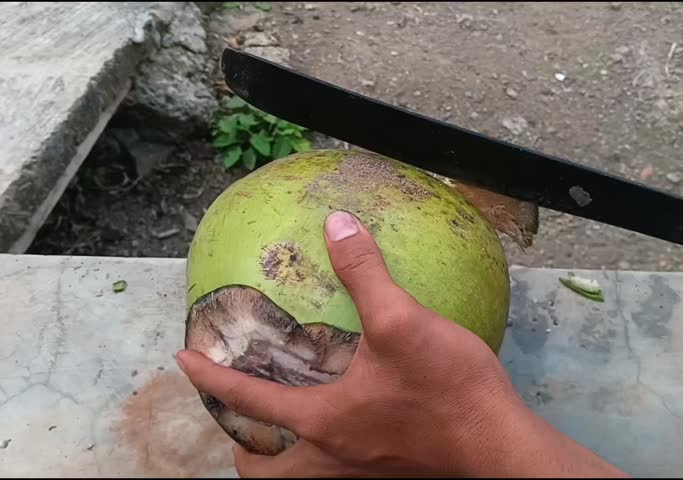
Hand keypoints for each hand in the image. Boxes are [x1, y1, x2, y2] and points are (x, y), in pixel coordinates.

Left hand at [177, 211, 626, 477]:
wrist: (500, 446)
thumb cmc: (446, 389)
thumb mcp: (402, 321)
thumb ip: (365, 273)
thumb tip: (336, 225)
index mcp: (323, 421)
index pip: (249, 400)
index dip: (210, 376)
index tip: (182, 357)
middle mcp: (334, 455)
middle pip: (266, 468)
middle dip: (244, 449)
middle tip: (239, 417)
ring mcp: (362, 469)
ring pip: (302, 472)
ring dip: (283, 452)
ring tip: (288, 418)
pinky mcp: (391, 469)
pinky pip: (339, 464)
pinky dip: (325, 444)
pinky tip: (352, 414)